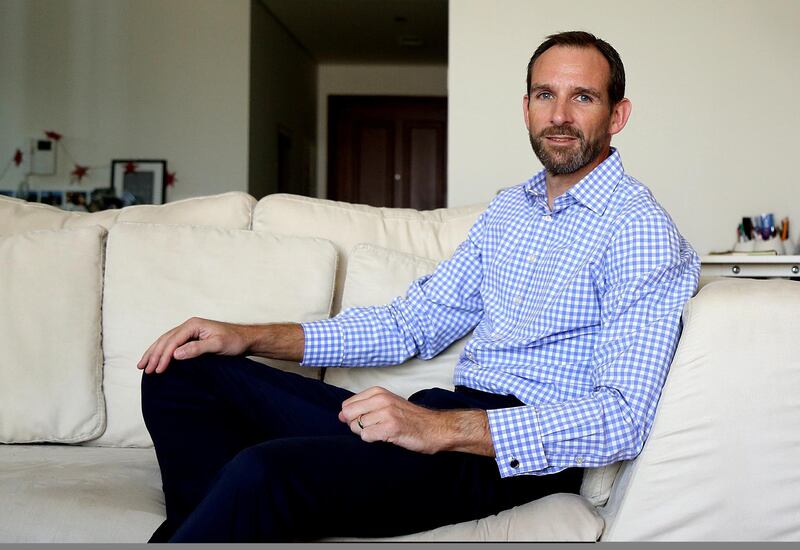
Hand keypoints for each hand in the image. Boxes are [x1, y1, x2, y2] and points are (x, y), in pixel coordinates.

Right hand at [137, 317, 250, 373]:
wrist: (246, 339)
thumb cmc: (235, 341)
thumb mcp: (217, 345)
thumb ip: (197, 349)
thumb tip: (175, 354)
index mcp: (193, 325)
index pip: (172, 341)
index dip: (163, 356)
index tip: (157, 370)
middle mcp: (189, 325)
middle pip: (165, 340)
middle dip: (153, 354)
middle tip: (144, 369)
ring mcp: (190, 331)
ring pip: (166, 341)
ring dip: (153, 353)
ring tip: (142, 365)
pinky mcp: (191, 338)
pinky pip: (172, 344)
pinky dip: (162, 352)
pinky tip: (156, 359)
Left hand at [338, 386, 493, 455]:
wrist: (435, 428)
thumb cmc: (410, 418)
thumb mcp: (387, 404)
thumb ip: (363, 407)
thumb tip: (340, 415)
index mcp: (378, 392)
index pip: (347, 405)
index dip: (353, 417)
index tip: (368, 420)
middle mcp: (381, 399)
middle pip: (348, 415)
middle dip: (356, 426)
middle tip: (375, 428)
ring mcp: (386, 413)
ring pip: (357, 427)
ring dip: (368, 433)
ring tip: (385, 431)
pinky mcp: (391, 427)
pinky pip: (367, 436)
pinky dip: (374, 440)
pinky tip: (387, 437)